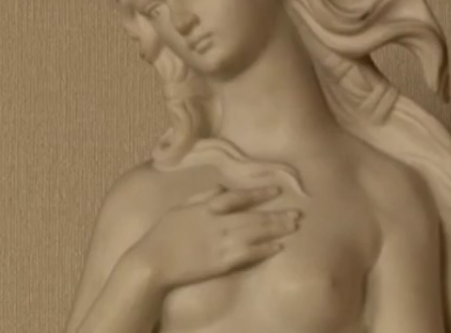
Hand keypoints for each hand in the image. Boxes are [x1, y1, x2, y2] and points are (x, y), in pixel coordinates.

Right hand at [126, 185, 300, 290]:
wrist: (153, 262)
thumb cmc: (163, 234)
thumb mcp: (180, 207)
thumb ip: (202, 196)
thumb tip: (221, 188)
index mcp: (206, 208)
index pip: (238, 197)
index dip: (259, 193)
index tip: (277, 189)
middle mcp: (218, 224)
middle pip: (253, 217)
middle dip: (276, 214)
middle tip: (297, 212)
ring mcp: (221, 244)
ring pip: (255, 235)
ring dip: (276, 230)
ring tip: (293, 225)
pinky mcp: (222, 263)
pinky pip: (249, 255)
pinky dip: (265, 250)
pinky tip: (278, 247)